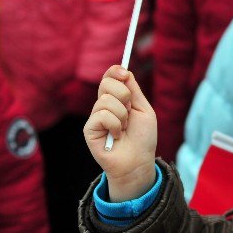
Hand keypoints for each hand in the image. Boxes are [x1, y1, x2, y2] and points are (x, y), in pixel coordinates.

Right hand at [84, 65, 157, 201]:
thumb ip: (134, 90)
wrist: (138, 162)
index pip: (109, 77)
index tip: (124, 74)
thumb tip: (124, 70)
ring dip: (122, 115)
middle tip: (130, 111)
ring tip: (124, 129)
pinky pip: (102, 115)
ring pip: (106, 100)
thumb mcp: (143, 110)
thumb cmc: (143, 139)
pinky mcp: (89, 129)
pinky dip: (115, 125)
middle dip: (124, 95)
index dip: (115, 71)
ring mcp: (95, 117)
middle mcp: (103, 106)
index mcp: (116, 99)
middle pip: (106, 83)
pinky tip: (116, 136)